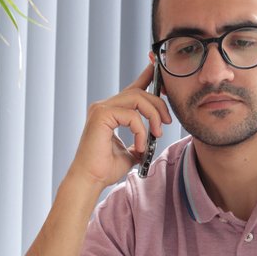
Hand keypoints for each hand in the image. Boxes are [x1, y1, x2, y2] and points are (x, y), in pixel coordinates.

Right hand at [65, 62, 171, 189]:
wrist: (90, 180)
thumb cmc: (104, 169)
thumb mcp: (129, 153)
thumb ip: (139, 143)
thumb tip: (151, 144)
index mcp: (110, 112)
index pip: (132, 89)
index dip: (148, 77)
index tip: (161, 74)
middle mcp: (104, 106)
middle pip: (139, 92)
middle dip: (158, 104)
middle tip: (167, 123)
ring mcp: (101, 109)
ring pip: (137, 98)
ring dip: (154, 115)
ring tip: (157, 133)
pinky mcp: (101, 115)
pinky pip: (131, 115)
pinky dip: (141, 130)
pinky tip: (139, 146)